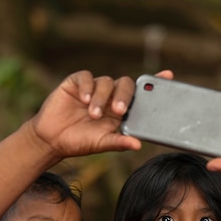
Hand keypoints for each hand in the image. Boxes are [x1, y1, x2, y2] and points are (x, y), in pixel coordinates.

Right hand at [29, 70, 173, 159]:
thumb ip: (119, 142)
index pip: (141, 93)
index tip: (168, 75)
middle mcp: (110, 95)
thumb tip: (138, 145)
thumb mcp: (101, 144)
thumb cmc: (80, 142)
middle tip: (118, 110)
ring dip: (102, 98)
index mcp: (121, 109)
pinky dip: (87, 87)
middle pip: (126, 84)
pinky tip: (84, 99)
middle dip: (124, 96)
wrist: (52, 140)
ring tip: (94, 114)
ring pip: (106, 82)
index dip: (154, 82)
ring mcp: (94, 87)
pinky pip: (86, 77)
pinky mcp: (76, 83)